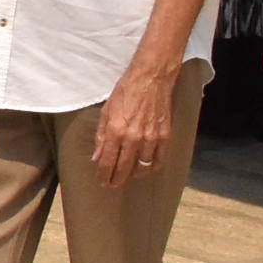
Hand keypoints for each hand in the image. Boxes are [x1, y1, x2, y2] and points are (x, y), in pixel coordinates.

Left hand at [91, 59, 176, 187]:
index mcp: (116, 130)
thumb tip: (97, 156)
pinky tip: (146, 168)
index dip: (104, 174)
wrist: (151, 78)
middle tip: (112, 184)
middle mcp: (134, 137)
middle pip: (125, 167)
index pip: (108, 161)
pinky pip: (159, 159)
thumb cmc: (126, 91)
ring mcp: (152, 138)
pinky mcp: (165, 135)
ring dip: (134, 174)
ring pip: (143, 166)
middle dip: (117, 179)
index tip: (102, 181)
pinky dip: (152, 167)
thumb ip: (102, 136)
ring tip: (127, 175)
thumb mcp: (106, 111)